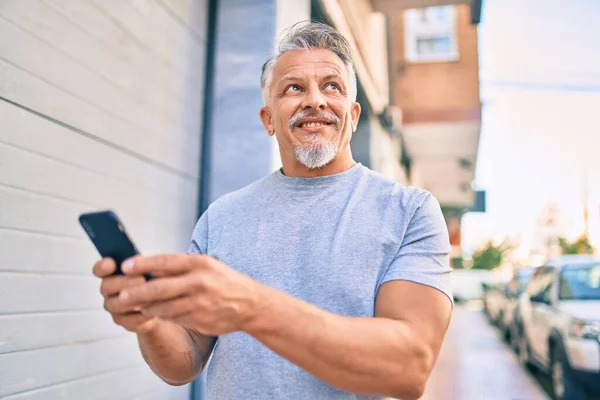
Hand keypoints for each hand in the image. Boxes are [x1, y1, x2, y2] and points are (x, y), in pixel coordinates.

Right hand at [93, 258, 158, 333]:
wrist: (168, 304)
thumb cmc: (158, 283)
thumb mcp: (155, 268)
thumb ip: (144, 264)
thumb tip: (142, 260)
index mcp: (114, 273)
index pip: (101, 269)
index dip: (102, 267)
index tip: (112, 264)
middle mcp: (111, 291)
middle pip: (106, 287)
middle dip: (124, 282)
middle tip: (142, 280)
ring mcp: (116, 308)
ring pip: (116, 305)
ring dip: (133, 300)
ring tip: (151, 296)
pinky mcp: (126, 322)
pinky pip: (129, 321)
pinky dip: (142, 316)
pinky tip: (154, 310)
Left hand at [117, 254, 264, 335]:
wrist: (250, 305)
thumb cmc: (224, 281)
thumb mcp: (207, 266)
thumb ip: (181, 267)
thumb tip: (150, 268)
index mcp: (200, 264)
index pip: (165, 262)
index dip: (142, 264)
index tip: (125, 266)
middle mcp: (199, 282)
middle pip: (159, 288)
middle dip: (136, 292)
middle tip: (121, 295)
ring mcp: (199, 303)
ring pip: (163, 307)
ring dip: (148, 307)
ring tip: (139, 305)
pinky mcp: (200, 320)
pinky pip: (174, 318)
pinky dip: (163, 316)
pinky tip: (159, 313)